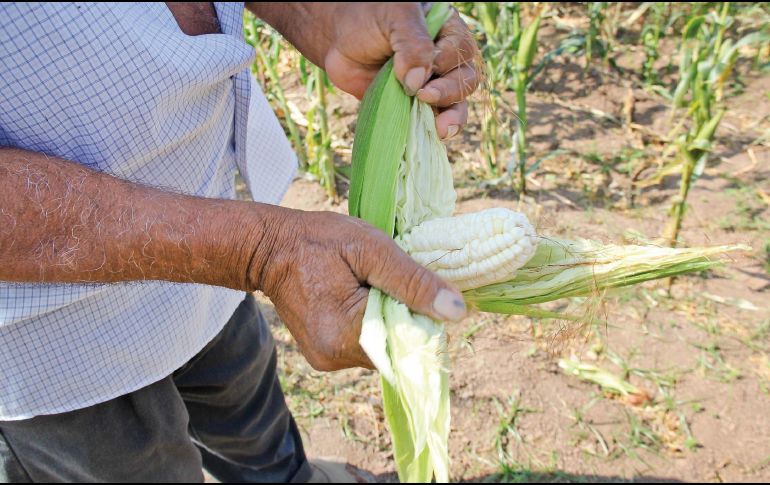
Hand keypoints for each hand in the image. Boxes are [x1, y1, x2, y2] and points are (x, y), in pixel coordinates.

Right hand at [249, 208, 466, 370]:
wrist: (268, 248)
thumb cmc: (319, 241)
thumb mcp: (372, 250)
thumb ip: (414, 282)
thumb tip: (456, 311)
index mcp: (347, 334)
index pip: (409, 340)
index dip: (421, 314)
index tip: (414, 285)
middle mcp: (336, 358)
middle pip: (395, 347)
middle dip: (403, 315)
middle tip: (386, 279)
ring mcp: (327, 360)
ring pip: (381, 346)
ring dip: (386, 319)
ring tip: (369, 286)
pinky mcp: (323, 355)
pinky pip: (364, 345)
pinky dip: (370, 323)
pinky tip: (358, 297)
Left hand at [251, 3, 479, 138]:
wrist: (340, 41)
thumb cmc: (368, 19)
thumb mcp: (393, 18)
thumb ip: (411, 44)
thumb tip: (418, 82)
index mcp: (446, 30)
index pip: (460, 50)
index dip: (443, 63)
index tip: (419, 70)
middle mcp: (445, 58)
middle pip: (465, 79)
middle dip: (449, 91)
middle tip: (424, 96)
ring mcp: (433, 83)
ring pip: (457, 103)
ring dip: (452, 117)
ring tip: (441, 129)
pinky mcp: (417, 104)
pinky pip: (435, 119)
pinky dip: (436, 129)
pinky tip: (435, 136)